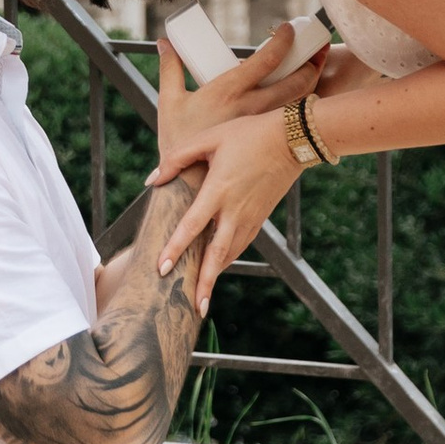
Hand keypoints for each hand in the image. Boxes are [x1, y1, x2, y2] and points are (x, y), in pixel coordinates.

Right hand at [149, 20, 323, 183]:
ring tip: (315, 70)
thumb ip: (169, 69)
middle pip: (296, 80)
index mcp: (230, 91)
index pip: (267, 59)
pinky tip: (305, 103)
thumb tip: (164, 44)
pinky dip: (303, 109)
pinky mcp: (267, 143)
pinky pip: (293, 122)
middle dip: (311, 61)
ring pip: (300, 101)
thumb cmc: (176, 142)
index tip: (290, 29)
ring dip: (311, 83)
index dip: (284, 40)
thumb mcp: (169, 102)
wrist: (189, 185)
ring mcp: (262, 127)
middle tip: (315, 50)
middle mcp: (252, 108)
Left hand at [151, 108, 299, 318]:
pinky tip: (219, 268)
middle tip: (194, 309)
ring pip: (230, 254)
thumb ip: (177, 159)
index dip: (175, 249)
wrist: (292, 140)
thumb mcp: (210, 138)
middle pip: (217, 255)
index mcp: (219, 190)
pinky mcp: (260, 218)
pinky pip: (240, 245)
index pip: (192, 226)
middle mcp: (235, 210)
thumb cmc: (248, 134)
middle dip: (205, 283)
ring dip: (216, 276)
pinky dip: (228, 260)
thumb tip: (151, 180)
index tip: (162, 269)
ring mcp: (250, 217)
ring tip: (202, 299)